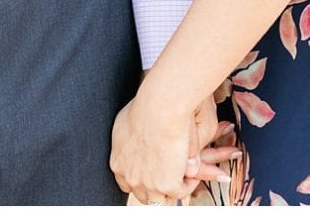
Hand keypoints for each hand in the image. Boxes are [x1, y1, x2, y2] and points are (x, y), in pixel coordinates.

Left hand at [110, 88, 235, 204]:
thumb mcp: (127, 128)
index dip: (142, 181)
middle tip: (170, 175)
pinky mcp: (166, 186)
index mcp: (118, 163)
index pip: (127, 184)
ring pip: (161, 200)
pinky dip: (188, 183)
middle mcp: (130, 177)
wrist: (158, 111)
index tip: (152, 175)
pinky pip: (180, 192)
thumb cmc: (145, 110)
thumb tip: (143, 154)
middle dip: (157, 188)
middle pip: (143, 195)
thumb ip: (132, 145)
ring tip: (181, 173)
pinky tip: (190, 169)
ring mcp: (147, 184)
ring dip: (173, 188)